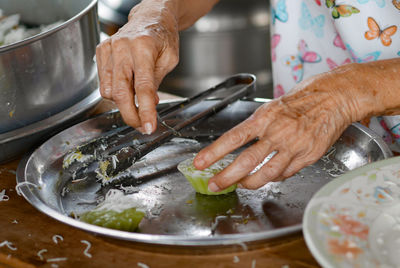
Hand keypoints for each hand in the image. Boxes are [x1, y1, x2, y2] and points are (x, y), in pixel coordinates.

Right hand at [96, 1, 178, 133]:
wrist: (150, 16)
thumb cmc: (163, 36)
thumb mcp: (169, 59)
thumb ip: (157, 81)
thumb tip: (149, 104)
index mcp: (143, 47)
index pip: (143, 88)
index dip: (146, 111)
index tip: (148, 127)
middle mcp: (122, 47)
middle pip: (120, 92)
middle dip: (130, 115)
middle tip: (141, 126)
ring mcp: (109, 49)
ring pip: (109, 90)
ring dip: (123, 104)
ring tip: (137, 102)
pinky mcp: (101, 51)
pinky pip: (104, 82)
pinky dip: (114, 92)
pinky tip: (127, 88)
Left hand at [193, 72, 356, 190]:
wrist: (335, 97)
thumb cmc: (302, 100)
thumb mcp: (273, 107)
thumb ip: (257, 127)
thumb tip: (241, 146)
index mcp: (265, 117)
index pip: (233, 137)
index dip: (214, 152)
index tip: (200, 162)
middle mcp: (278, 132)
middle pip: (247, 161)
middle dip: (226, 176)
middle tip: (214, 184)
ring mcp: (294, 146)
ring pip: (266, 174)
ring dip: (249, 183)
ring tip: (240, 185)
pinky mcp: (308, 156)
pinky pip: (286, 173)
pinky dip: (274, 177)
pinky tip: (268, 176)